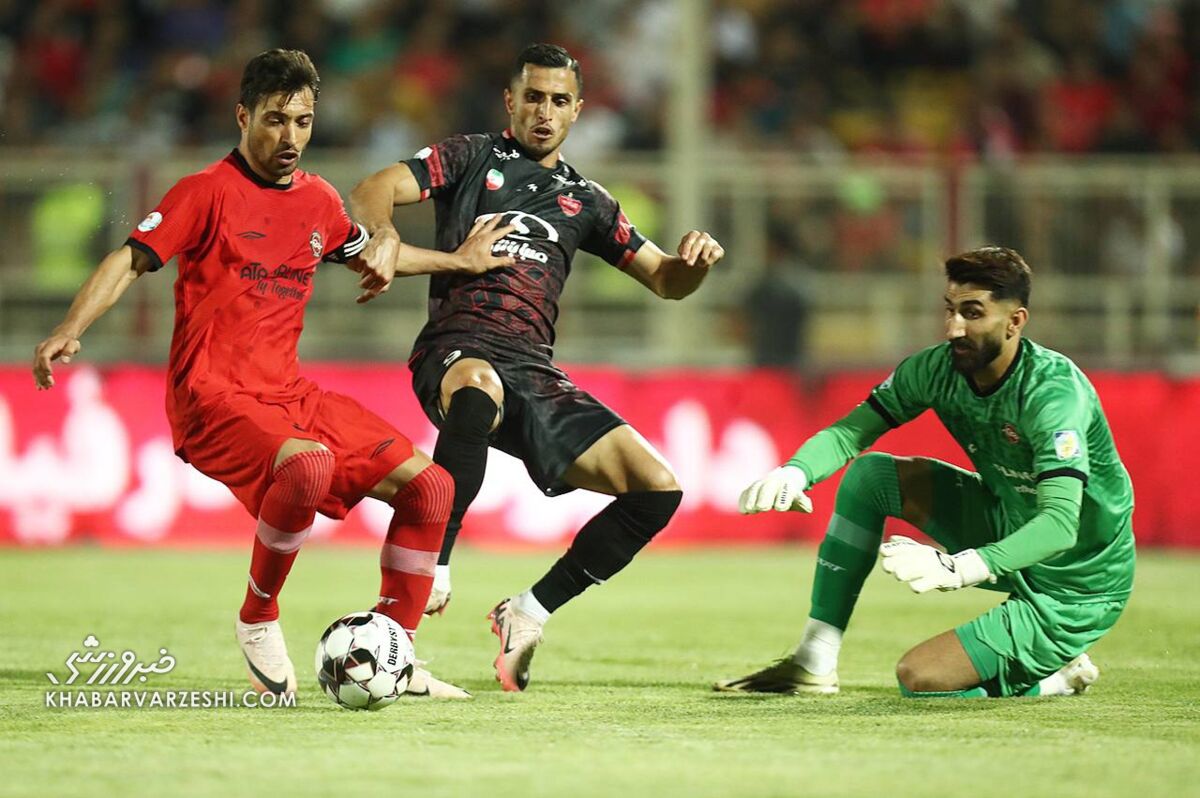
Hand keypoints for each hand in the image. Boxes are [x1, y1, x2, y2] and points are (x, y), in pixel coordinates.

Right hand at [32, 331, 81, 389]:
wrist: (62, 337)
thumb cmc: (69, 341)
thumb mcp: (73, 345)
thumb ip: (69, 352)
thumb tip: (65, 362)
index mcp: (48, 346)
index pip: (44, 356)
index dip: (45, 366)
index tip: (50, 375)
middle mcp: (40, 350)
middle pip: (38, 364)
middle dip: (43, 376)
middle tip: (50, 385)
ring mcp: (37, 354)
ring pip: (36, 368)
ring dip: (40, 379)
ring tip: (46, 388)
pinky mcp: (38, 359)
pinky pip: (36, 369)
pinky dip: (38, 378)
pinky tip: (40, 387)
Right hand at [354, 227, 399, 303]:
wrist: (388, 239)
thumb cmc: (391, 254)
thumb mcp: (391, 271)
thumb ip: (383, 282)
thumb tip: (375, 291)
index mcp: (386, 279)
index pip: (372, 293)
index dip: (364, 298)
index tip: (358, 300)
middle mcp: (377, 274)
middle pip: (363, 284)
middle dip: (364, 280)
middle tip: (368, 272)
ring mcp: (369, 267)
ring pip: (360, 274)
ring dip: (362, 270)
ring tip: (371, 260)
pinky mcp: (362, 259)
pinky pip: (356, 265)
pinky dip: (359, 262)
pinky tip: (366, 256)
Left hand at [454, 215, 516, 273]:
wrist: (457, 263)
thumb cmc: (473, 263)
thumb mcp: (490, 264)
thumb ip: (502, 261)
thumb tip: (513, 260)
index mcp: (487, 240)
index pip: (500, 232)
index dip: (507, 229)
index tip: (513, 225)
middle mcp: (480, 236)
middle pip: (490, 225)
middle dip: (495, 220)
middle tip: (499, 215)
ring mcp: (473, 237)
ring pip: (480, 226)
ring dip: (485, 221)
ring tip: (486, 218)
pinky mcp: (467, 240)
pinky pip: (473, 230)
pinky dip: (475, 226)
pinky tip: (475, 226)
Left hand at [676, 230, 723, 268]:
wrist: (697, 264)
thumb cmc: (688, 257)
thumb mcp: (683, 255)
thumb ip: (683, 253)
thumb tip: (684, 256)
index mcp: (694, 235)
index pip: (691, 237)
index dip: (687, 247)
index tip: (683, 258)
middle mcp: (704, 236)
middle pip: (699, 242)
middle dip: (694, 254)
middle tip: (689, 264)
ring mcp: (712, 242)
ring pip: (708, 246)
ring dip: (702, 257)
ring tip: (698, 264)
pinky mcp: (719, 250)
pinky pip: (715, 254)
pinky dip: (710, 260)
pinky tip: (706, 264)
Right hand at [738, 466, 812, 514]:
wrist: (785, 477)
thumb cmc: (792, 494)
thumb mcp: (799, 499)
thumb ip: (803, 502)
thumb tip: (809, 508)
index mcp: (788, 484)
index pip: (786, 490)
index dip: (783, 498)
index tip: (780, 508)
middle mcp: (774, 481)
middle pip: (769, 487)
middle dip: (765, 496)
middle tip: (762, 507)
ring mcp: (762, 483)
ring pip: (756, 488)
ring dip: (751, 498)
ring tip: (749, 510)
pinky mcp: (753, 488)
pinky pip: (746, 491)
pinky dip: (743, 499)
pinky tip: (742, 511)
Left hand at [878, 535, 992, 593]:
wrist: (958, 569)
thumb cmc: (933, 559)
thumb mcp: (920, 548)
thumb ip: (904, 543)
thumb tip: (890, 539)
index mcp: (913, 548)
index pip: (887, 549)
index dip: (886, 553)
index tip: (889, 557)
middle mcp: (918, 555)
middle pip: (889, 564)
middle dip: (889, 567)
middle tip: (897, 570)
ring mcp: (926, 567)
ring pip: (900, 574)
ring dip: (902, 576)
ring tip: (908, 577)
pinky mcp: (935, 580)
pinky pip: (916, 587)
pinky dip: (916, 587)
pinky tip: (920, 584)